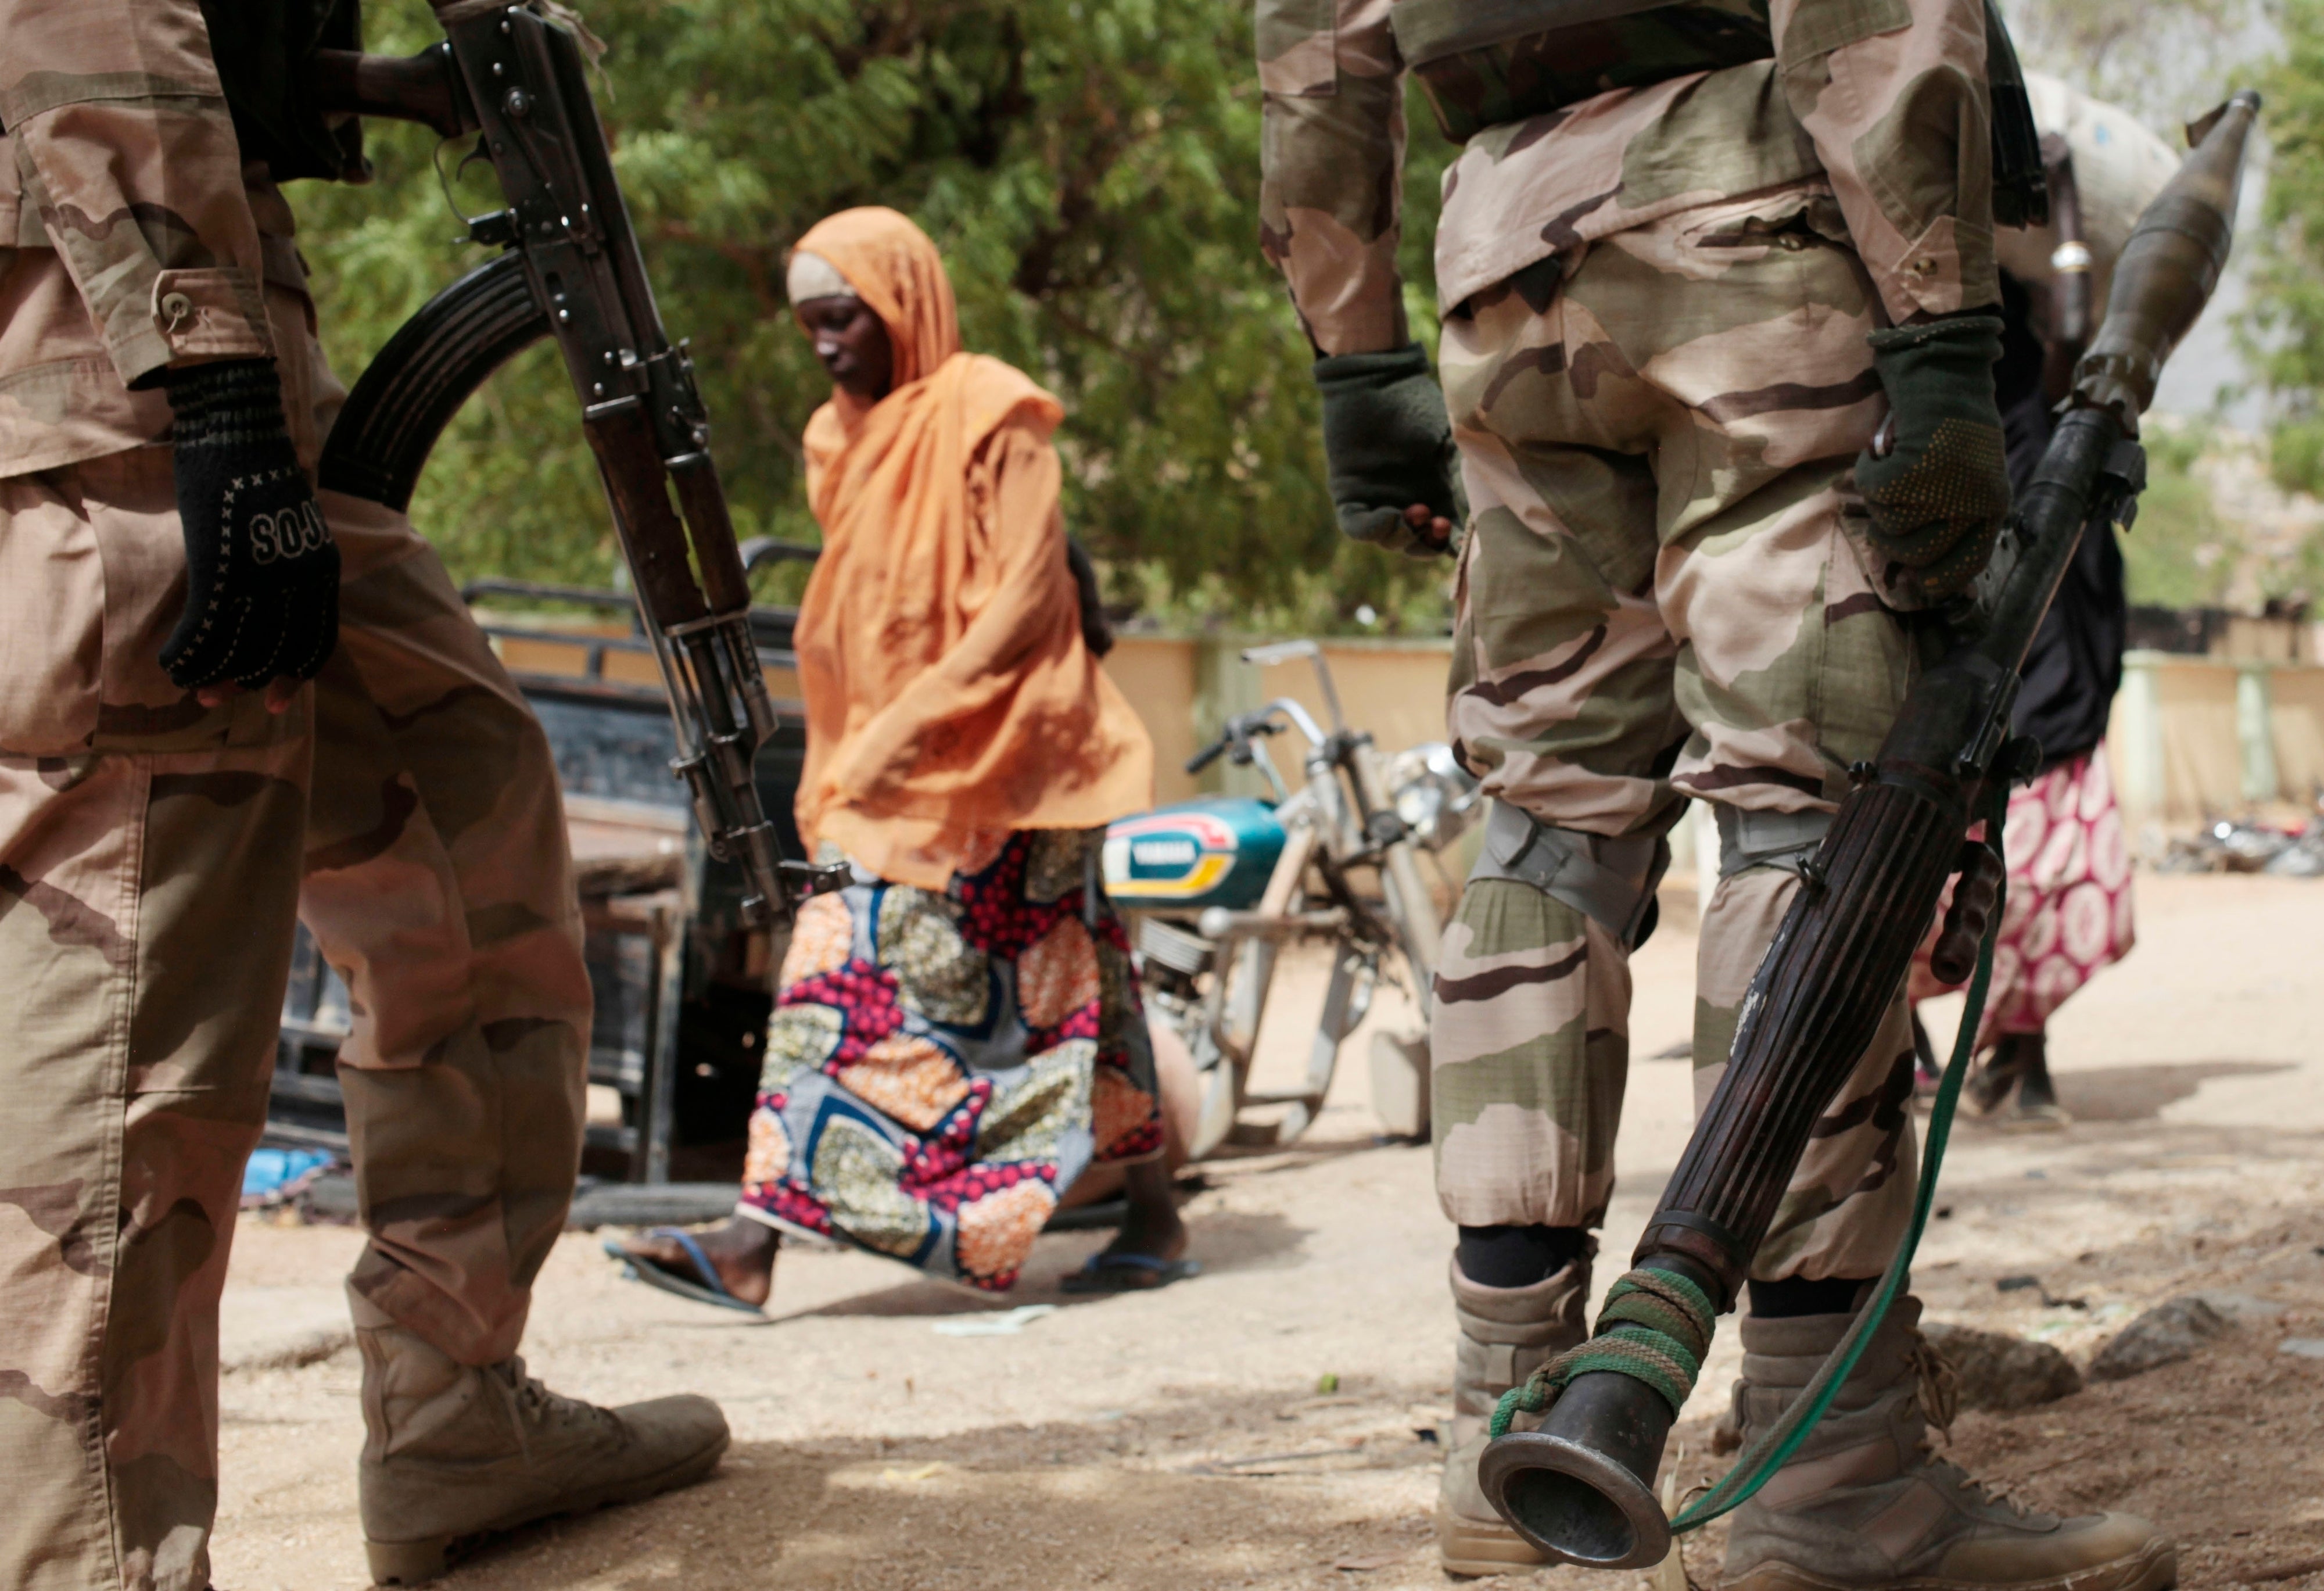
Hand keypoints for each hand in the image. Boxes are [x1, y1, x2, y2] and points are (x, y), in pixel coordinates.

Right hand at [160, 359, 340, 692]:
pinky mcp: (222, 570)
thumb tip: (271, 606)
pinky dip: (188, 654)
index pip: (317, 642)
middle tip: (219, 698)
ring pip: (239, 648)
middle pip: (278, 654)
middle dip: (249, 683)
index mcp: (322, 571)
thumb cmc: (258, 475)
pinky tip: (172, 662)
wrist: (237, 432)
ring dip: (213, 675)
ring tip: (194, 687)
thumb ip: (292, 567)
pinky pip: (206, 630)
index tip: (276, 698)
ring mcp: (262, 577)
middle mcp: (299, 581)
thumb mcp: (292, 527)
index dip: (296, 676)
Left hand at [1313, 343, 1462, 558]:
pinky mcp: (1349, 492)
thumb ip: (1463, 471)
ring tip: (1418, 513)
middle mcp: (1405, 501)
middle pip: (1416, 545)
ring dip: (1405, 537)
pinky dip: (1374, 529)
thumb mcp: (1449, 439)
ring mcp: (1376, 499)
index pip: (1443, 534)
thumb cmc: (1417, 403)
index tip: (1465, 539)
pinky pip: (1357, 526)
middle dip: (1428, 544)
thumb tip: (1484, 504)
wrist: (1378, 380)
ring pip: (1389, 540)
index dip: (1453, 544)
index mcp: (1432, 493)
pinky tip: (1390, 517)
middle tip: (1439, 524)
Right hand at [1853, 315, 2011, 602]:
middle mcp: (1975, 503)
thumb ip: (1956, 523)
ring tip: (1888, 474)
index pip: (1963, 568)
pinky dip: (1866, 474)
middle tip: (1885, 516)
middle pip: (1917, 555)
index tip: (1913, 582)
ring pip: (1889, 526)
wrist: (1946, 377)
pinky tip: (1878, 455)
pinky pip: (1873, 494)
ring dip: (1878, 502)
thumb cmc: (1954, 431)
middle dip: (1891, 541)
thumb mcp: (1970, 481)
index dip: (1934, 581)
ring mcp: (1944, 488)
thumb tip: (1922, 579)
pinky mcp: (1913, 471)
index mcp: (1994, 508)